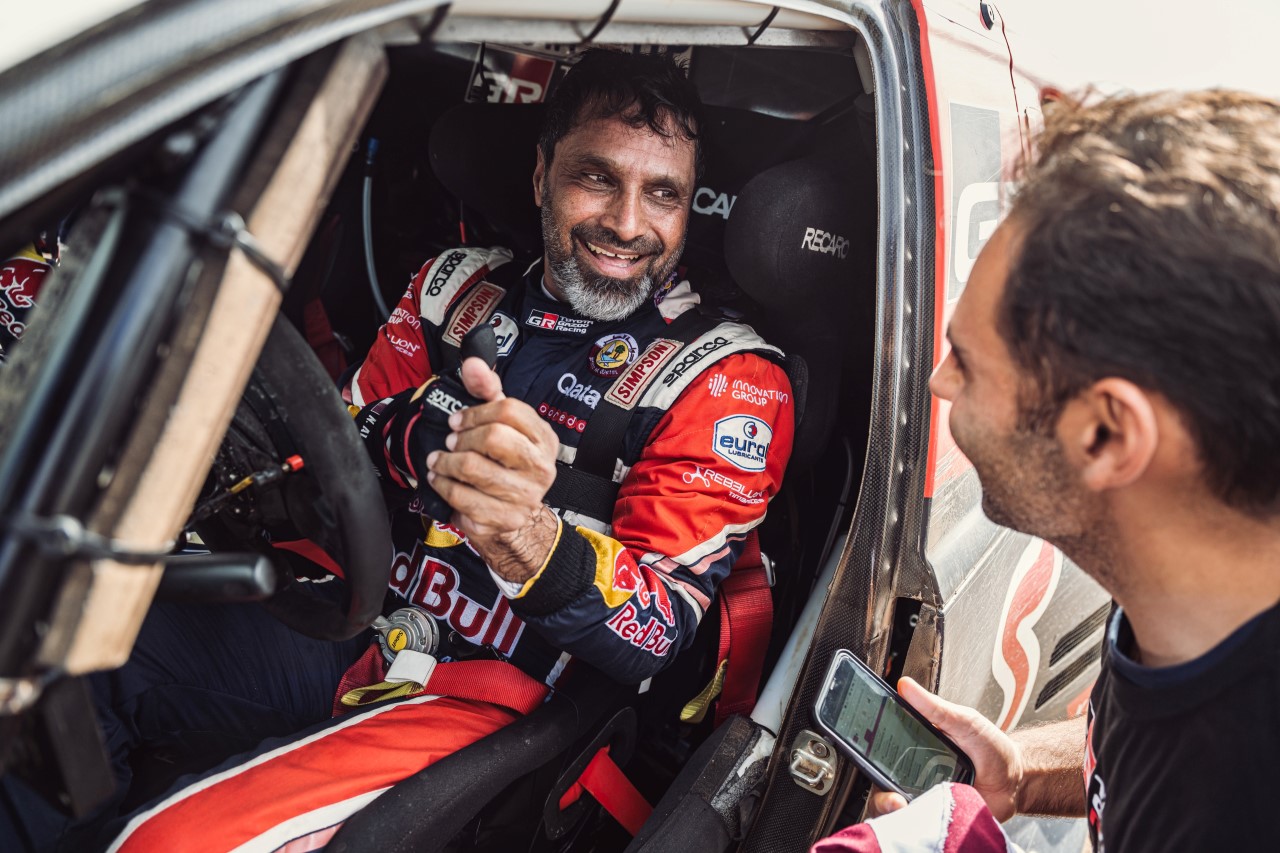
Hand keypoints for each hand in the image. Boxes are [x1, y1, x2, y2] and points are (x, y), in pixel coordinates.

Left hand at [424, 357, 558, 583]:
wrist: (513, 516)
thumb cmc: (504, 462)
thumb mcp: (500, 424)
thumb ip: (487, 390)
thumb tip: (473, 362)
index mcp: (544, 439)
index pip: (509, 410)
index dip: (475, 412)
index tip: (457, 421)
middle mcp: (541, 468)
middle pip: (494, 437)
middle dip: (462, 438)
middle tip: (450, 442)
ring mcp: (525, 497)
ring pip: (473, 469)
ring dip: (445, 464)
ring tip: (438, 462)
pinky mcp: (504, 520)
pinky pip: (462, 499)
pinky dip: (443, 487)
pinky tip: (440, 481)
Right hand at [866, 677, 1022, 821]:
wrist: (1016, 782)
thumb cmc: (992, 749)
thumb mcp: (964, 721)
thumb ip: (936, 707)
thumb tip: (906, 686)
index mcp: (915, 741)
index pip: (882, 739)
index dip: (866, 738)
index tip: (861, 736)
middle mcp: (912, 767)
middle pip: (879, 772)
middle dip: (873, 774)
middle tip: (876, 770)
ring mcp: (920, 792)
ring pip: (890, 799)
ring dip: (887, 802)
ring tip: (897, 800)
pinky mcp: (931, 814)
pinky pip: (912, 818)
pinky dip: (909, 818)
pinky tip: (913, 811)